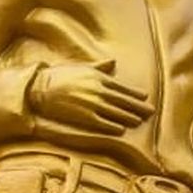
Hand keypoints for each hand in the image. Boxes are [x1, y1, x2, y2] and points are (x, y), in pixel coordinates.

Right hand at [29, 59, 152, 134]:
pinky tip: (122, 129)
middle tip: (151, 112)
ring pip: (117, 113)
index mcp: (99, 78)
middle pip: (124, 101)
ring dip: (130, 117)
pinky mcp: (85, 116)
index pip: (123, 87)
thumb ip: (100, 66)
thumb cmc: (61, 76)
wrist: (41, 87)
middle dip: (138, 107)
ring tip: (139, 121)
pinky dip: (114, 126)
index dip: (135, 94)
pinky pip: (104, 123)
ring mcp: (93, 104)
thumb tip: (113, 62)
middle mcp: (99, 91)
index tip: (146, 98)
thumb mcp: (82, 67)